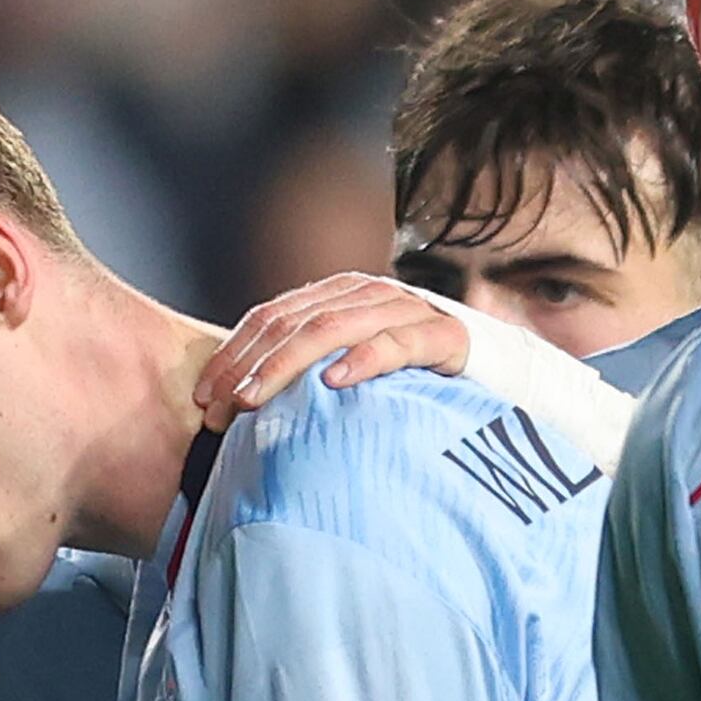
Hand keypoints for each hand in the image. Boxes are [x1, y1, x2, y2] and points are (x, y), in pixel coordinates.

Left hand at [198, 271, 479, 426]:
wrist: (497, 375)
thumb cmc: (414, 380)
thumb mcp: (352, 369)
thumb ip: (308, 371)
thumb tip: (240, 406)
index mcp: (338, 295)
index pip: (271, 316)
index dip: (233, 353)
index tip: (203, 396)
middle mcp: (367, 293)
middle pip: (294, 322)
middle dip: (251, 365)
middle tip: (223, 408)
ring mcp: (405, 309)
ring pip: (333, 327)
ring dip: (289, 364)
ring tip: (258, 398)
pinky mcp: (443, 336)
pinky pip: (397, 344)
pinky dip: (363, 360)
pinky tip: (335, 383)